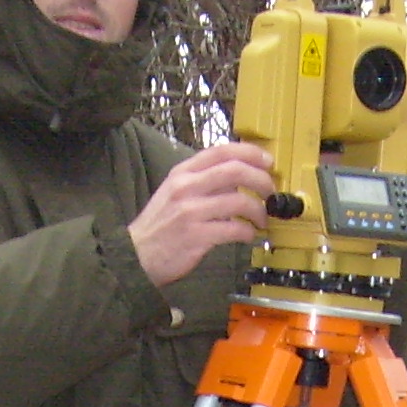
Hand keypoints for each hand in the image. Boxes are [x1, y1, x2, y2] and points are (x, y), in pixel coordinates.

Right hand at [128, 143, 274, 287]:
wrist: (136, 255)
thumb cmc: (160, 225)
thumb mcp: (174, 192)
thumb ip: (202, 181)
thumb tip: (238, 178)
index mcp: (182, 173)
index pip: (221, 151)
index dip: (250, 152)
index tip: (267, 161)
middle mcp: (186, 187)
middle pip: (235, 171)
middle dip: (261, 180)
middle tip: (271, 192)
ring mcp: (191, 211)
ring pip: (239, 201)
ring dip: (259, 211)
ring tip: (262, 219)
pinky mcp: (197, 236)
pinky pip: (235, 229)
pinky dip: (248, 232)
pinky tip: (249, 235)